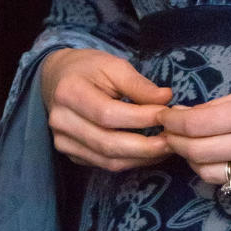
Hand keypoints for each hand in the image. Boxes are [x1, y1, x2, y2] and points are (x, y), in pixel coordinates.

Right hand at [41, 48, 173, 170]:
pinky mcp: (70, 153)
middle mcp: (61, 121)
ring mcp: (62, 141)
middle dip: (145, 146)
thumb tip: (166, 99)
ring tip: (165, 148)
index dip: (140, 118)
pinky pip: (103, 164)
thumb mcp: (113, 65)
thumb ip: (139, 85)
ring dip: (141, 158)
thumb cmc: (89, 68)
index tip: (166, 115)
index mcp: (69, 92)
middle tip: (172, 140)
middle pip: (107, 143)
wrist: (57, 78)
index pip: (108, 114)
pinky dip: (129, 161)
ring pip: (107, 160)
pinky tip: (148, 153)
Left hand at [160, 80, 230, 192]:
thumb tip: (182, 115)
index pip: (196, 125)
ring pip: (209, 174)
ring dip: (192, 161)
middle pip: (197, 152)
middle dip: (175, 142)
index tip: (163, 117)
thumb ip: (218, 106)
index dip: (172, 122)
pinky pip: (230, 184)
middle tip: (168, 134)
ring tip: (189, 148)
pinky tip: (214, 158)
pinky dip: (216, 172)